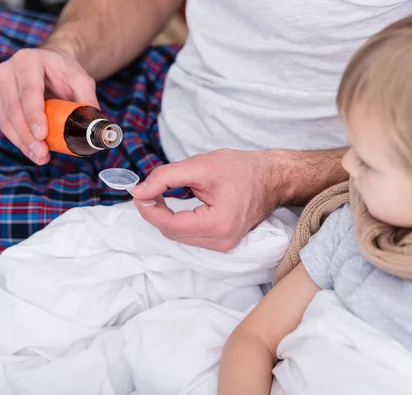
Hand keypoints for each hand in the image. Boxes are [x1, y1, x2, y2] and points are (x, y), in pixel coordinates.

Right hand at [0, 46, 98, 164]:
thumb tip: (96, 126)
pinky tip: (33, 153)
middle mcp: (7, 72)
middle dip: (27, 135)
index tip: (42, 135)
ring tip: (40, 157)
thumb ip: (88, 100)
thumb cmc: (65, 72)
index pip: (28, 91)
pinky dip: (19, 141)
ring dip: (22, 142)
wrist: (50, 64)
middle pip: (13, 108)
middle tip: (42, 153)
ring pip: (6, 120)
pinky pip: (5, 124)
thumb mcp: (81, 80)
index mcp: (28, 61)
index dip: (33, 115)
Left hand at [132, 149, 280, 251]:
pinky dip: (180, 223)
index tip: (139, 193)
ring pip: (181, 237)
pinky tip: (176, 207)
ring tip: (161, 196)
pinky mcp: (225, 243)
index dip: (150, 211)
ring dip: (167, 219)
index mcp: (219, 224)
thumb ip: (165, 177)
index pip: (171, 226)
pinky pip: (193, 237)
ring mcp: (226, 245)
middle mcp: (223, 241)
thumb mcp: (200, 166)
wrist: (272, 178)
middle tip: (147, 191)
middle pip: (174, 234)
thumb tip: (139, 192)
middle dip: (156, 214)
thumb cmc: (242, 169)